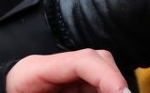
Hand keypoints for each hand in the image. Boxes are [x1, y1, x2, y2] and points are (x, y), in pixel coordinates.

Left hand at [5, 49, 128, 92]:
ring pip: (97, 77)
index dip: (108, 76)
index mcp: (35, 70)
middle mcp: (52, 70)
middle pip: (96, 62)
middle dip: (114, 82)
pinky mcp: (64, 91)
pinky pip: (89, 89)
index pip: (83, 60)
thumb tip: (105, 92)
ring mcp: (59, 80)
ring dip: (109, 89)